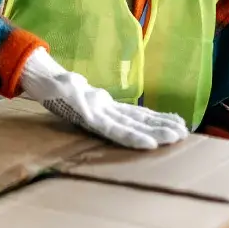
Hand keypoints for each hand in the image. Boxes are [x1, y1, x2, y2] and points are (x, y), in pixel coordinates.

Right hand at [19, 48, 188, 149]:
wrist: (47, 83)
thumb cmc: (53, 86)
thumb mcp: (60, 87)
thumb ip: (72, 90)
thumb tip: (79, 89)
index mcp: (91, 116)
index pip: (115, 130)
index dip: (134, 137)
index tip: (153, 144)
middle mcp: (103, 117)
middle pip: (134, 126)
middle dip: (157, 131)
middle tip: (179, 136)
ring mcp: (108, 112)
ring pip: (137, 121)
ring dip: (159, 126)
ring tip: (180, 131)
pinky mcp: (110, 106)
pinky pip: (133, 113)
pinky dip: (151, 117)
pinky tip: (167, 119)